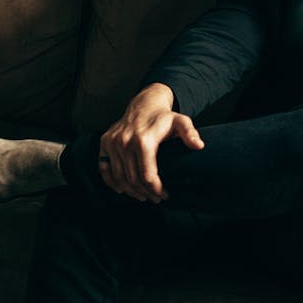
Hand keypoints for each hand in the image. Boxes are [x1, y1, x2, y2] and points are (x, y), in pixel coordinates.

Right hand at [98, 83, 203, 201]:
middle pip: (133, 179)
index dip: (156, 189)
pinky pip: (104, 168)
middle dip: (146, 193)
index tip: (164, 195)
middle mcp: (125, 142)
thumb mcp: (181, 122)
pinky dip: (112, 182)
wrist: (144, 104)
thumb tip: (199, 146)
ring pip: (119, 177)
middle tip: (155, 198)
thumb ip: (190, 133)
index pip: (148, 175)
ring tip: (142, 196)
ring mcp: (113, 143)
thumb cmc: (163, 117)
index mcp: (143, 140)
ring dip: (130, 191)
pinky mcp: (105, 142)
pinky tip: (122, 189)